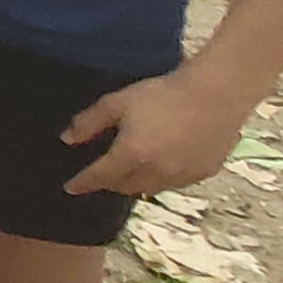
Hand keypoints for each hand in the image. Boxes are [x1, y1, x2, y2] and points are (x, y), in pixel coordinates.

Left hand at [60, 66, 254, 197]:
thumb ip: (90, 122)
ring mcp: (182, 176)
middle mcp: (156, 172)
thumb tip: (67, 139)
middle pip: (125, 186)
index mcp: (131, 155)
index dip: (83, 183)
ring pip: (151, 188)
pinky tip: (163, 163)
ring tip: (132, 169)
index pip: (100, 177)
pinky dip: (163, 177)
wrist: (216, 93)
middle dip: (110, 181)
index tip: (70, 188)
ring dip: (136, 182)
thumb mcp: (119, 102)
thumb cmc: (164, 93)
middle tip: (104, 172)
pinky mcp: (204, 173)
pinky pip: (176, 183)